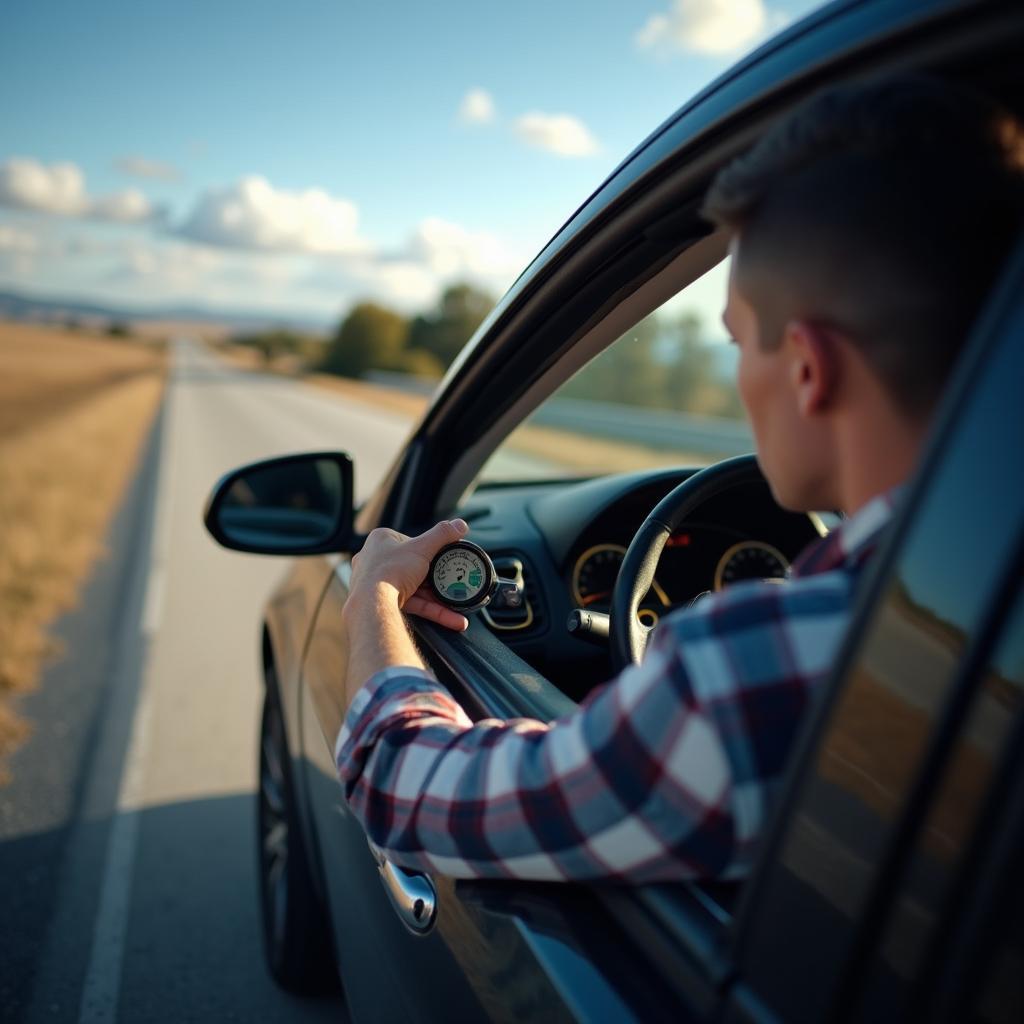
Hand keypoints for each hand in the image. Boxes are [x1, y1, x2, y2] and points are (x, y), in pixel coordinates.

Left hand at [350, 518, 469, 630]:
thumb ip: (443, 535)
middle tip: (453, 582)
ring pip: (415, 588)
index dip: (428, 549)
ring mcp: (377, 583)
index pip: (410, 541)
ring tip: (458, 605)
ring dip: (438, 599)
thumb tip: (460, 524)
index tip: (443, 557)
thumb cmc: (391, 571)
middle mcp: (375, 560)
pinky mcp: (384, 603)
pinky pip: (413, 604)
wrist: (372, 605)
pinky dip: (432, 610)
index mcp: (381, 540)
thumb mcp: (423, 547)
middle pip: (414, 567)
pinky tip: (452, 618)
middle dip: (436, 578)